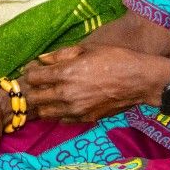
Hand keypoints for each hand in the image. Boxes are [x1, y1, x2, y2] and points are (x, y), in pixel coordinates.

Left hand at [21, 44, 169, 123]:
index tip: (33, 69)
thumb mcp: (86, 49)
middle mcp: (67, 95)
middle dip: (32, 91)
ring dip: (43, 104)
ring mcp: (76, 110)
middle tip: (37, 84)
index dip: (30, 72)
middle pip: (34, 99)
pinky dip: (59, 113)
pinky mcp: (85, 119)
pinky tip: (65, 103)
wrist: (139, 80)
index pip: (33, 78)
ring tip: (49, 95)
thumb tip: (42, 59)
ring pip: (45, 114)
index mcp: (65, 74)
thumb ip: (60, 55)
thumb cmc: (114, 58)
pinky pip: (62, 120)